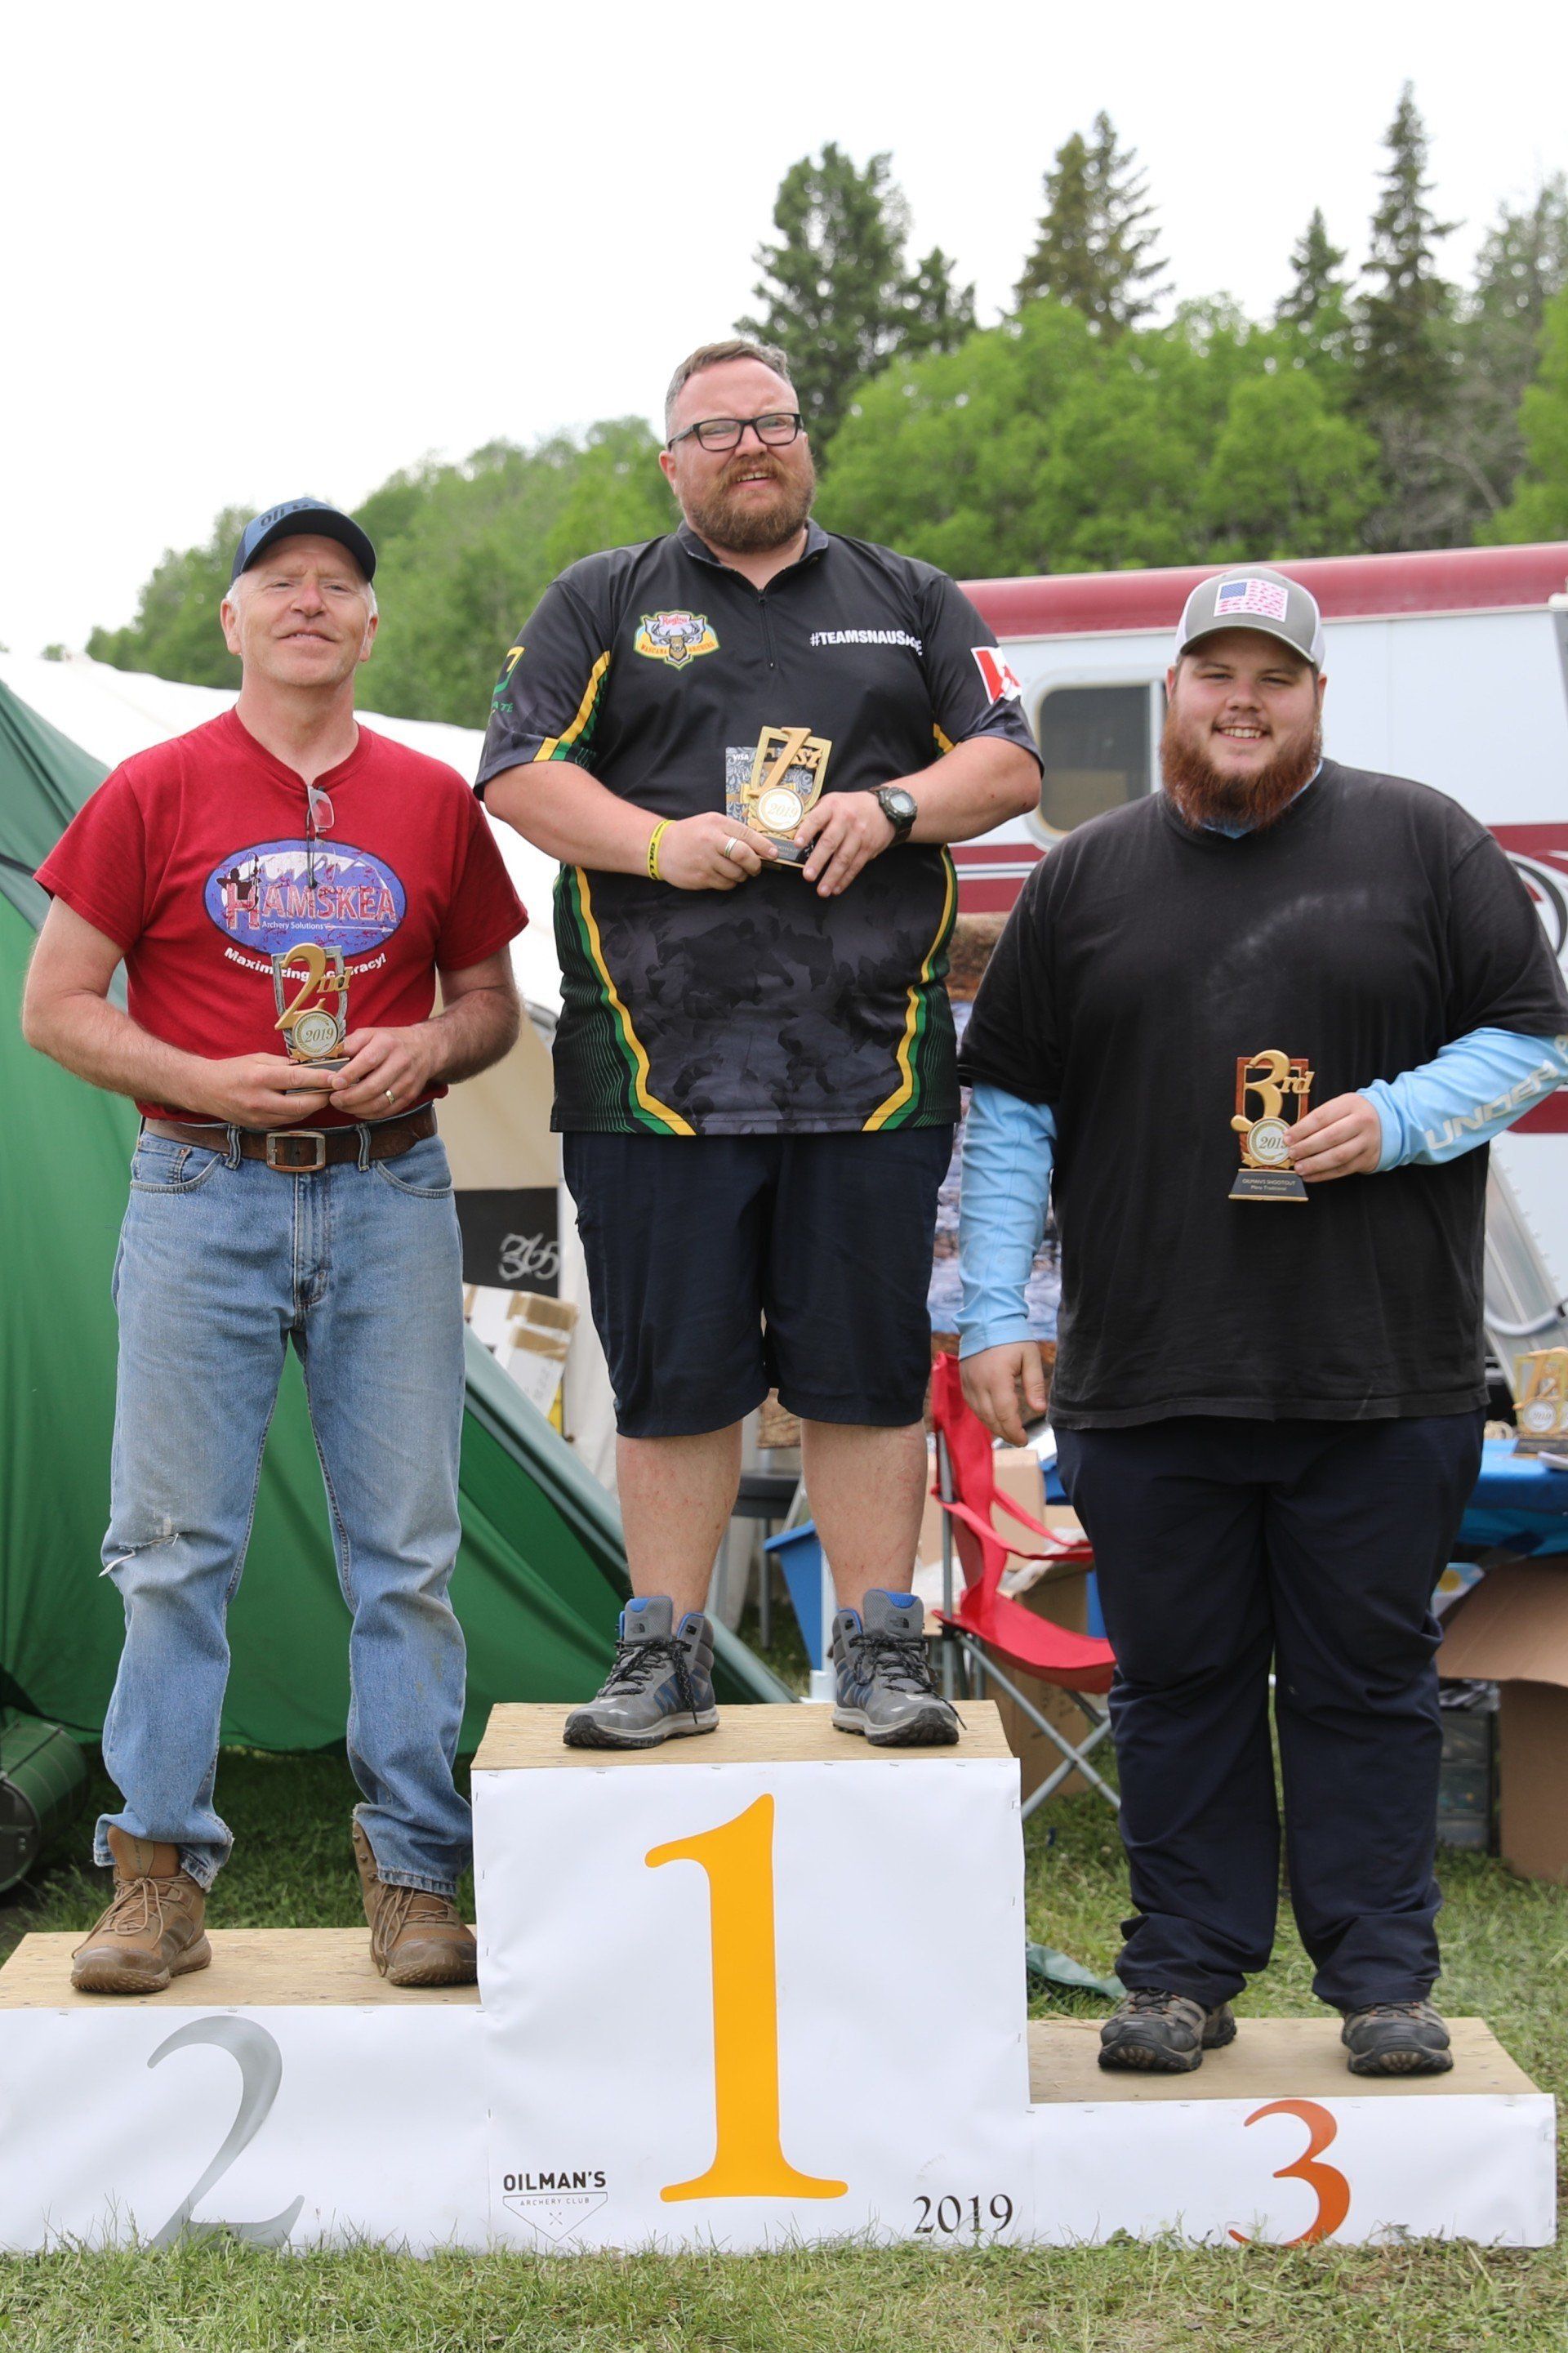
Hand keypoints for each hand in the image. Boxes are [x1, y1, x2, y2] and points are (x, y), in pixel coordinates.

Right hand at [184, 1053, 341, 1127]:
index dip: (320, 1079)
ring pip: (297, 1116)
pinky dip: (298, 1112)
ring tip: (321, 1094)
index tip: (338, 1077)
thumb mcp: (258, 1058)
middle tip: (334, 1089)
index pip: (296, 1079)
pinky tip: (302, 1102)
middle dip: (322, 1098)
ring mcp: (259, 1117)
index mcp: (259, 1078)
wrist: (205, 1090)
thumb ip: (284, 1064)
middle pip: (302, 1105)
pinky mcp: (259, 1127)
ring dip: (312, 1106)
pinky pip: (287, 1121)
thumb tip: (311, 1066)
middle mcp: (260, 1100)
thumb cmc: (233, 1070)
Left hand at [328, 1025, 442, 1117]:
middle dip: (350, 1097)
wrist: (425, 1048)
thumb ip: (349, 1044)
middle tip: (334, 1099)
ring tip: (342, 1105)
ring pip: (380, 1102)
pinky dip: (370, 1114)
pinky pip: (388, 1110)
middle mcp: (400, 1063)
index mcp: (387, 1044)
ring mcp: (407, 1081)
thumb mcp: (370, 1034)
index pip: (367, 1061)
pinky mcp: (410, 1095)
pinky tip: (357, 1110)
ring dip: (357, 1108)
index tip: (333, 1083)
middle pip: (373, 1086)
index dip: (349, 1074)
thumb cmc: (391, 1042)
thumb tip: (329, 1057)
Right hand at [657, 813, 776, 890]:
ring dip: (742, 875)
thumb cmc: (691, 834)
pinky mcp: (701, 877)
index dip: (764, 847)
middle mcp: (711, 841)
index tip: (774, 854)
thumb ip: (733, 832)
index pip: (747, 835)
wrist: (660, 847)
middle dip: (755, 864)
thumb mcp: (711, 823)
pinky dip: (729, 883)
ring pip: (737, 874)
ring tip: (735, 870)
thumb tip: (760, 847)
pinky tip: (722, 875)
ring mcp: (705, 861)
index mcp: (716, 824)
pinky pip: (725, 884)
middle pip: (744, 856)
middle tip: (756, 868)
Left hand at [796, 791, 896, 896]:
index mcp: (832, 806)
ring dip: (832, 876)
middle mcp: (846, 820)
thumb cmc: (851, 806)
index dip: (806, 831)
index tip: (797, 844)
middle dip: (818, 860)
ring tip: (822, 891)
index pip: (816, 819)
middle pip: (830, 842)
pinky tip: (836, 888)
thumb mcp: (833, 801)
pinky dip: (846, 879)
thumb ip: (816, 814)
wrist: (886, 808)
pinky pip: (856, 865)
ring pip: (844, 858)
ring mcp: (859, 834)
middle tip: (808, 876)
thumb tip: (794, 831)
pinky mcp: (869, 847)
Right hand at [960, 1342, 1048, 1446]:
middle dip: (1005, 1433)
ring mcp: (968, 1382)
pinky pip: (972, 1405)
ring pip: (979, 1414)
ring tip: (1008, 1433)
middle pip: (990, 1419)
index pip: (1004, 1414)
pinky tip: (993, 1418)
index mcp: (996, 1379)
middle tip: (1018, 1440)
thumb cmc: (1012, 1336)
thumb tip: (1040, 1409)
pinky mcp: (963, 1380)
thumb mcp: (1030, 1357)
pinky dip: (983, 1416)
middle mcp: (979, 1383)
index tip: (1024, 1440)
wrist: (987, 1318)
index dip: (1014, 1431)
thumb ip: (1035, 1385)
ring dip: (993, 1427)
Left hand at [1287, 1092, 1382, 1180]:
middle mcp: (1362, 1122)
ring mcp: (1367, 1142)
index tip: (1287, 1138)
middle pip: (1331, 1137)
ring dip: (1315, 1164)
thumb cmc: (1353, 1114)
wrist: (1386, 1122)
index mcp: (1350, 1104)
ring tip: (1299, 1168)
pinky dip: (1324, 1175)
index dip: (1302, 1129)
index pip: (1322, 1117)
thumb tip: (1291, 1137)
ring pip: (1338, 1156)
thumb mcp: (1340, 1107)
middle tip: (1292, 1154)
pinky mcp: (1368, 1159)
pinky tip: (1310, 1176)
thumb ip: (1319, 1119)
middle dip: (1307, 1147)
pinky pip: (1343, 1169)